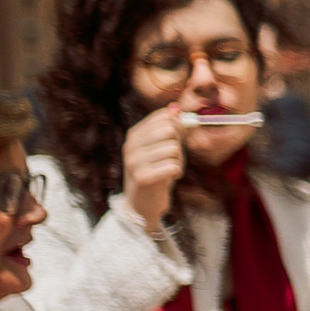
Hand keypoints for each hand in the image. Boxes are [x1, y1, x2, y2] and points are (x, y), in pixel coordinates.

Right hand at [121, 104, 185, 227]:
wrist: (143, 203)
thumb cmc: (158, 171)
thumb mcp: (164, 147)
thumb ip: (172, 128)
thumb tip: (177, 107)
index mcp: (135, 134)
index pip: (163, 116)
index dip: (178, 125)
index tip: (178, 137)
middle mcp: (131, 145)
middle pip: (169, 130)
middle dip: (178, 144)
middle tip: (172, 158)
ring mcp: (134, 161)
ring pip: (173, 149)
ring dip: (178, 161)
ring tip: (168, 170)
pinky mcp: (142, 178)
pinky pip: (173, 166)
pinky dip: (176, 172)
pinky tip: (167, 178)